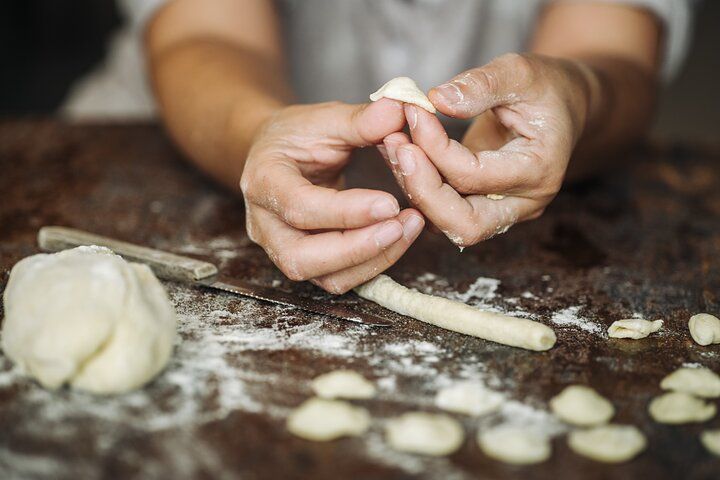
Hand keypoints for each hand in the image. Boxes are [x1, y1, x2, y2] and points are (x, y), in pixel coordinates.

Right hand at [241, 99, 424, 292]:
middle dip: (357, 248)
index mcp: (264, 181)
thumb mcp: (325, 118)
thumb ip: (360, 119)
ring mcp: (283, 249)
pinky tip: (399, 237)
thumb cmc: (298, 136)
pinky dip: (373, 264)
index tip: (390, 202)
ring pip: (324, 278)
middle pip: (302, 258)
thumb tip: (399, 108)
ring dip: (372, 260)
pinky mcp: (308, 262)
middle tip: (401, 224)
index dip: (345, 211)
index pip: (299, 208)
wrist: (279, 155)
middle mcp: (265, 224)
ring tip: (410, 227)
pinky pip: (340, 279)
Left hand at [382, 53, 592, 246]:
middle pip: (464, 224)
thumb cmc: (544, 87)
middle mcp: (523, 203)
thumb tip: (437, 100)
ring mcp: (502, 212)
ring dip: (414, 189)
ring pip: (447, 224)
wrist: (559, 106)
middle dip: (421, 189)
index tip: (413, 112)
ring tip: (391, 145)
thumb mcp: (520, 71)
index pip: (475, 175)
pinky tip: (400, 153)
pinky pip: (442, 212)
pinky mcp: (481, 208)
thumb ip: (481, 84)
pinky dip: (417, 187)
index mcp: (540, 171)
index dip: (435, 147)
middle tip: (394, 146)